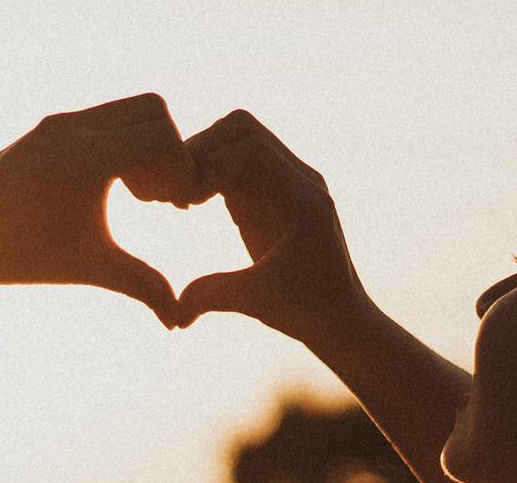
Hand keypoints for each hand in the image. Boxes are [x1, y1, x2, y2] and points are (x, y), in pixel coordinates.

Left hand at [0, 93, 195, 324]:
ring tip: (138, 195)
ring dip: (144, 145)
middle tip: (159, 197)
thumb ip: (142, 285)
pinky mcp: (47, 128)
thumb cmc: (24, 255)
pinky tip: (111, 187)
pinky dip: (119, 142)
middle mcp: (73, 129)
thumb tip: (179, 323)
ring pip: (127, 110)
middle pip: (153, 109)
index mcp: (87, 158)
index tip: (175, 207)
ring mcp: (58, 123)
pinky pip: (102, 118)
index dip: (182, 169)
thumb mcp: (90, 268)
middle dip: (168, 150)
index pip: (163, 137)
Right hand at [172, 110, 375, 346]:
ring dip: (205, 159)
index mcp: (302, 198)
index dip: (205, 163)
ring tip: (182, 199)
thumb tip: (173, 311)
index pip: (247, 146)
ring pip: (239, 139)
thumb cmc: (307, 313)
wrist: (343, 319)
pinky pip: (240, 161)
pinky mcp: (277, 193)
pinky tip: (194, 204)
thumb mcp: (257, 303)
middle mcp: (301, 180)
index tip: (181, 201)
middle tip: (175, 194)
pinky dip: (213, 172)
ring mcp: (291, 183)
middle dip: (200, 152)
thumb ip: (214, 296)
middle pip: (241, 128)